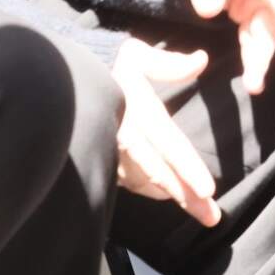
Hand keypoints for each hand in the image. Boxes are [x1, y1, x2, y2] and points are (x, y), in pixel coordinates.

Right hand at [111, 37, 221, 225]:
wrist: (62, 81)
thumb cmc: (107, 64)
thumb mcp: (137, 56)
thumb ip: (170, 64)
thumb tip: (201, 59)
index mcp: (140, 115)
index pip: (170, 146)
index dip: (188, 169)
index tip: (208, 190)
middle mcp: (127, 139)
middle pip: (161, 174)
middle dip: (187, 198)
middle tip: (212, 218)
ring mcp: (113, 153)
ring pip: (145, 182)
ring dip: (169, 194)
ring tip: (198, 209)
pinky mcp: (102, 159)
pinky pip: (128, 180)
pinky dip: (147, 187)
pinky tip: (163, 192)